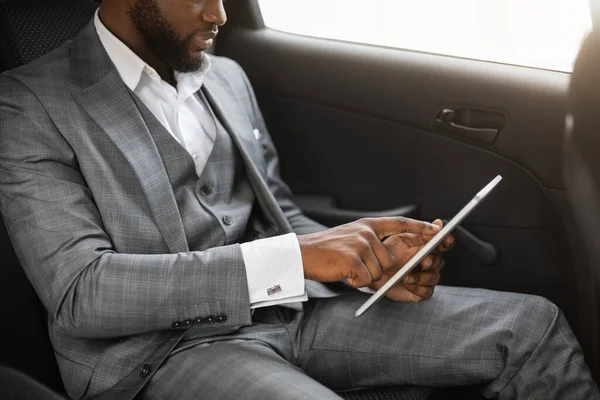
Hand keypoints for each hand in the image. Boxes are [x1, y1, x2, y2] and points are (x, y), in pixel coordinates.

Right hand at [298, 217, 440, 287]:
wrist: (302, 254)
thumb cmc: (327, 250)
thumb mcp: (351, 238)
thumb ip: (371, 242)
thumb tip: (392, 260)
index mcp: (367, 225)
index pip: (400, 223)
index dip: (419, 227)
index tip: (436, 230)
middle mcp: (366, 232)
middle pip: (390, 260)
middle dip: (376, 270)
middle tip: (355, 266)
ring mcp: (360, 245)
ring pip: (378, 272)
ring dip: (364, 277)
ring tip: (345, 267)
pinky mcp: (353, 260)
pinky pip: (366, 280)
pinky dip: (355, 282)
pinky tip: (342, 273)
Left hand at [369, 219, 453, 302]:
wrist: (375, 269)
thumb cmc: (387, 252)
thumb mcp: (401, 238)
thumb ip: (420, 231)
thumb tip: (438, 224)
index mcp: (426, 247)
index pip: (442, 244)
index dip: (447, 241)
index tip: (446, 239)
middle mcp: (429, 262)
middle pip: (439, 261)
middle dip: (432, 261)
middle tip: (424, 261)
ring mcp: (426, 277)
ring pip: (433, 277)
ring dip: (421, 277)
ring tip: (406, 275)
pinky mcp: (420, 291)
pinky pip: (426, 291)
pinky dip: (417, 287)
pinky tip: (407, 283)